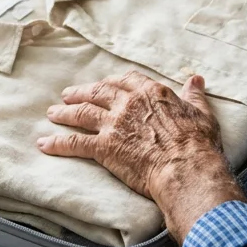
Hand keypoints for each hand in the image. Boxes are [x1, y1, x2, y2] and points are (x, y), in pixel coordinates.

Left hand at [37, 71, 245, 240]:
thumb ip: (194, 95)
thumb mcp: (201, 112)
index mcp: (150, 92)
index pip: (126, 80)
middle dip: (80, 93)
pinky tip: (45, 144)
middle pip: (98, 92)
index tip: (105, 85)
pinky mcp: (104, 146)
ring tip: (53, 113)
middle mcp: (127, 103)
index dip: (113, 82)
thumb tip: (197, 80)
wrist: (186, 167)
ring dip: (64, 112)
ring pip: (81, 113)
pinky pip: (75, 142)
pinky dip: (58, 143)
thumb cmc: (197, 142)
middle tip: (68, 95)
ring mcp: (114, 123)